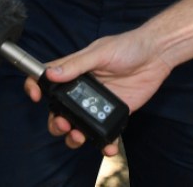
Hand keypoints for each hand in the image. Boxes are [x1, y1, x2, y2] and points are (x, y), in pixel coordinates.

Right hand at [22, 30, 172, 156]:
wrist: (157, 55)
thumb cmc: (128, 46)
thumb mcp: (100, 52)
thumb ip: (76, 64)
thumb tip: (51, 73)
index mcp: (74, 70)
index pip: (47, 79)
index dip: (35, 87)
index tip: (34, 96)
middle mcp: (82, 89)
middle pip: (58, 110)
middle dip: (56, 121)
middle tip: (64, 124)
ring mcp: (97, 103)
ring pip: (77, 125)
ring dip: (74, 136)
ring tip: (79, 135)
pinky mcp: (113, 113)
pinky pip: (104, 132)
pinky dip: (103, 143)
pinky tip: (106, 146)